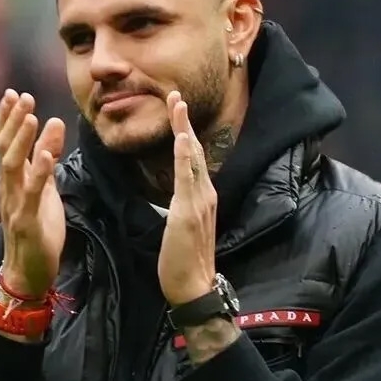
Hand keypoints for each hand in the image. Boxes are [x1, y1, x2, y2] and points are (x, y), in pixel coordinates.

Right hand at [0, 90, 65, 297]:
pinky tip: (43, 155)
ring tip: (32, 117)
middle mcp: (8, 186)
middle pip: (6, 148)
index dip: (8, 118)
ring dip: (22, 140)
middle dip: (13, 121)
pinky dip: (37, 172)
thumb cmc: (38, 225)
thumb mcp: (46, 187)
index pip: (5, 143)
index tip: (15, 94)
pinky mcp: (27, 218)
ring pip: (13, 165)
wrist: (31, 268)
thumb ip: (48, 159)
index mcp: (12, 179)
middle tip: (23, 96)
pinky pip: (32, 192)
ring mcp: (15, 202)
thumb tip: (54, 126)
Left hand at [158, 91, 217, 305]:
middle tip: (175, 94)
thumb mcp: (183, 227)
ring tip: (177, 105)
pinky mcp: (189, 212)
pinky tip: (184, 139)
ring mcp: (200, 202)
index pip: (192, 159)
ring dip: (185, 130)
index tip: (177, 109)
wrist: (194, 286)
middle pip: (194, 151)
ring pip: (192, 158)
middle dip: (184, 122)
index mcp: (202, 197)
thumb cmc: (184, 262)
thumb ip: (184, 207)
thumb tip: (180, 193)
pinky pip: (187, 179)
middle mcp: (205, 194)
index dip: (185, 133)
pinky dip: (186, 157)